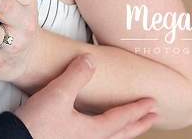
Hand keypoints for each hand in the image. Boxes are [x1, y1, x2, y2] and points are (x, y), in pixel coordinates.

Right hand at [14, 55, 156, 138]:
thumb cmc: (38, 121)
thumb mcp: (58, 94)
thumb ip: (76, 76)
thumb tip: (91, 60)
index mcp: (93, 130)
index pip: (122, 118)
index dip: (138, 109)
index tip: (154, 103)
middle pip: (121, 134)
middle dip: (138, 124)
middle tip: (154, 117)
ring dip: (123, 130)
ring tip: (130, 124)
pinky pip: (95, 138)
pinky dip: (106, 133)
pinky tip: (96, 127)